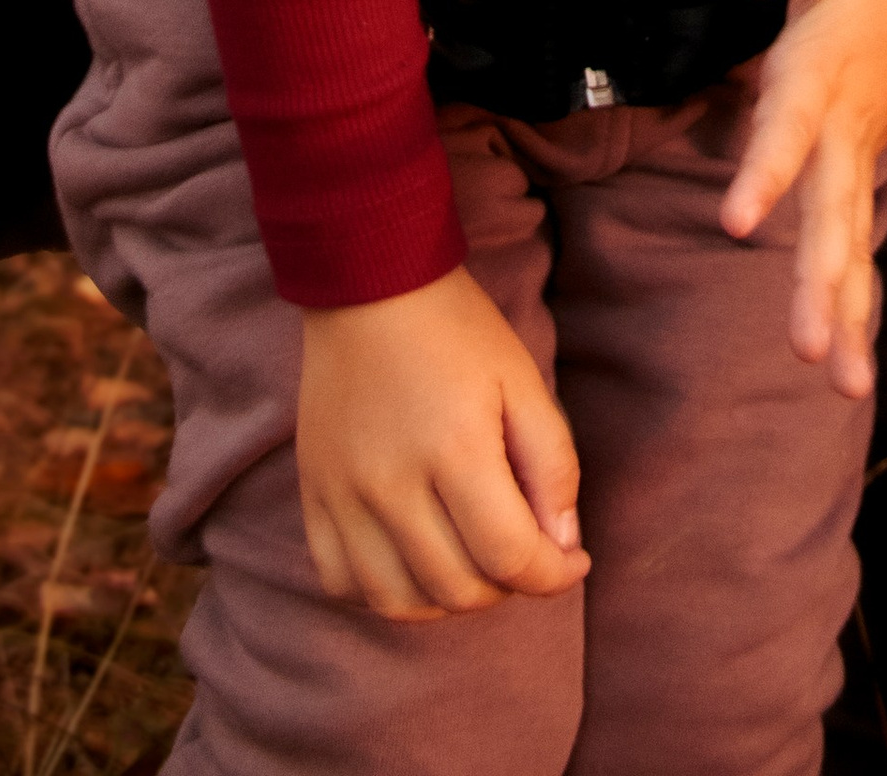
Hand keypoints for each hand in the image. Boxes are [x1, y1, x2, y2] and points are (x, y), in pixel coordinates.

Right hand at [297, 267, 587, 621]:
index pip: (509, 557)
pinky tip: (415, 561)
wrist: (368, 284)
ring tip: (474, 561)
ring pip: (399, 601)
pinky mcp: (313, 495)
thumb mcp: (522, 380)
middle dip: (508, 585)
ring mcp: (344, 495)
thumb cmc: (456, 329)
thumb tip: (563, 546)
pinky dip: (384, 591)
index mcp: (455, 449)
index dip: (553, 575)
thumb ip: (553, 465)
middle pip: (458, 588)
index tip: (573, 562)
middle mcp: (392, 484)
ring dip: (449, 598)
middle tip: (525, 550)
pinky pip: (342, 583)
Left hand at [723, 0, 886, 400]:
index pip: (791, 127)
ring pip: (853, 242)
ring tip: (842, 384)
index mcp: (826, 70)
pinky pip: (859, 242)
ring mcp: (861, 151)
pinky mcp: (865, 164)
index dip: (765, 173)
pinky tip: (851, 363)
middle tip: (810, 351)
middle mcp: (845, 125)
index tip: (738, 223)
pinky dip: (858, 303)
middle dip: (822, 284)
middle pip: (833, 214)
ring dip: (849, 313)